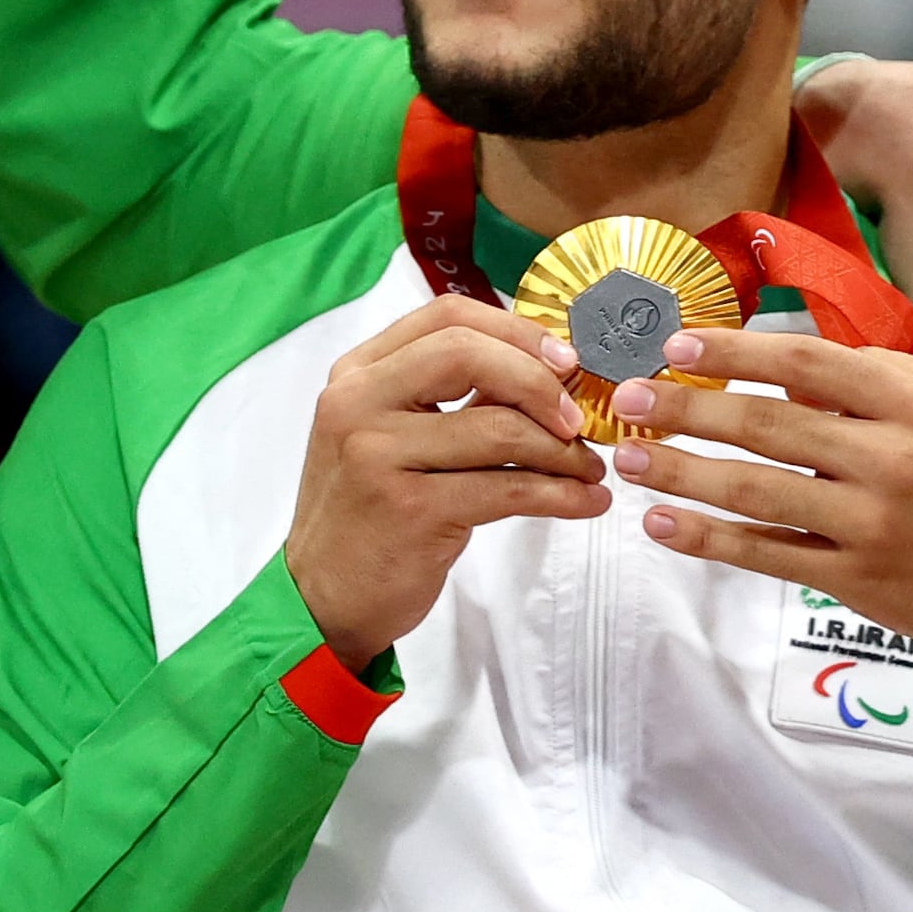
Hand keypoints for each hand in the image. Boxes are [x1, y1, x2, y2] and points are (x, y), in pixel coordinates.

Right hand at [283, 296, 612, 666]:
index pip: (446, 316)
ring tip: (589, 470)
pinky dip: (561, 495)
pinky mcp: (410, 510)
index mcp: (356, 374)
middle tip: (578, 418)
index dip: (516, 330)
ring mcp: (378, 455)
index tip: (563, 360)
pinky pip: (508, 490)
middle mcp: (358, 403)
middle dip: (542, 382)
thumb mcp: (392, 438)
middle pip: (469, 355)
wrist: (324, 594)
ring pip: (498, 429)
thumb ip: (451, 398)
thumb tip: (544, 370)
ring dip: (563, 451)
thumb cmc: (368, 513)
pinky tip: (583, 502)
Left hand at [614, 329, 912, 740]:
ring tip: (629, 457)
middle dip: (687, 410)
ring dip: (683, 473)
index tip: (675, 346)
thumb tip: (787, 356)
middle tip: (628, 397)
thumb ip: (877, 375)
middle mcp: (894, 460)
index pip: (807, 365)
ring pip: (757, 493)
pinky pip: (768, 555)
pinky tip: (663, 524)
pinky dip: (709, 540)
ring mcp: (874, 524)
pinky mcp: (859, 580)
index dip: (734, 353)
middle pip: (769, 426)